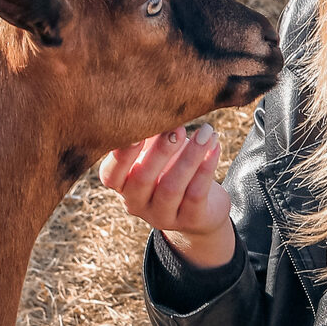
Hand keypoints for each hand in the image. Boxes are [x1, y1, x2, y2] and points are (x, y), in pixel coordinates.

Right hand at [98, 124, 235, 269]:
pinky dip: (206, 168)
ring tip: (206, 132)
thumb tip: (152, 104)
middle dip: (160, 151)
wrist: (201, 209)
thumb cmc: (171, 170)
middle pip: (142, 179)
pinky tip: (215, 147)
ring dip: (190, 156)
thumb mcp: (155, 154)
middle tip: (178, 127)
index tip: (135, 133)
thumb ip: (149, 136)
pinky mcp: (190, 220)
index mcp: (122, 185)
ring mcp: (162, 215)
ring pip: (172, 187)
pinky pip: (196, 193)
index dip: (121, 155)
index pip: (111, 174)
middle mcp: (137, 203)